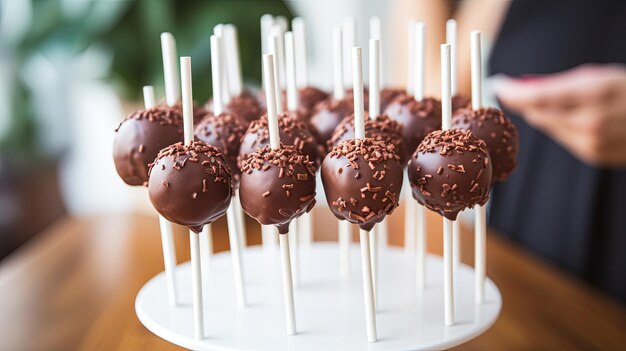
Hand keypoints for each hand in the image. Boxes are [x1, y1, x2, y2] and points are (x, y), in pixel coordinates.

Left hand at [491, 64, 625, 167]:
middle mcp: (589, 122)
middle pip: (537, 114)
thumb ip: (558, 83)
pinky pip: (564, 139)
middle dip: (525, 101)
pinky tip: (575, 118)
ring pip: (548, 127)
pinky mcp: (592, 155)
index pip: (536, 96)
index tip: (497, 84)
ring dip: (545, 114)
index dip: (511, 91)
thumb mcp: (598, 75)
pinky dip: (561, 127)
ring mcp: (591, 143)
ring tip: (559, 101)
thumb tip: (522, 86)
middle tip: (514, 89)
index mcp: (592, 94)